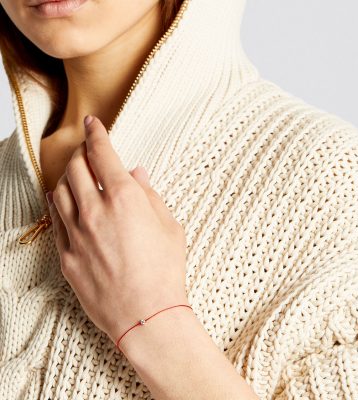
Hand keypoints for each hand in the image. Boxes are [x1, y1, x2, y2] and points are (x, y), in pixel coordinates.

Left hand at [46, 115, 188, 346]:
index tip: (94, 123)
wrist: (147, 315)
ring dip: (68, 175)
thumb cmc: (165, 270)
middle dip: (81, 152)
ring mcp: (77, 233)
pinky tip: (64, 199)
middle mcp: (96, 210)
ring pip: (60, 190)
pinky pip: (55, 219)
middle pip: (77, 167)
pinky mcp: (66, 255)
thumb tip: (138, 173)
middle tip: (88, 150)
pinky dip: (58, 202)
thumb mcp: (170, 226)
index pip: (103, 153)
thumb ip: (150, 195)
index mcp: (125, 198)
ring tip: (77, 174)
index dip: (97, 133)